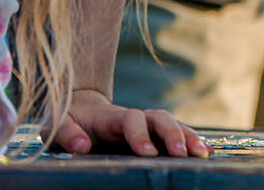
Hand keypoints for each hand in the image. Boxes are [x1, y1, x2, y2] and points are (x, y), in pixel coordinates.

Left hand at [51, 88, 209, 157]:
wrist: (81, 109)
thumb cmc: (68, 120)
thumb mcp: (56, 125)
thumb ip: (67, 133)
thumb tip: (82, 147)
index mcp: (111, 116)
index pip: (132, 119)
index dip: (140, 135)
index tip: (147, 153)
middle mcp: (134, 117)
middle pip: (160, 118)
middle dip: (173, 134)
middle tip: (184, 154)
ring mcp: (146, 126)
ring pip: (173, 125)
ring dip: (189, 137)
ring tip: (204, 154)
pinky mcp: (152, 136)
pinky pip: (176, 135)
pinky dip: (192, 140)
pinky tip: (206, 153)